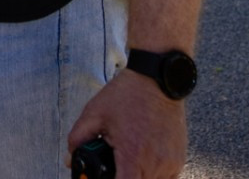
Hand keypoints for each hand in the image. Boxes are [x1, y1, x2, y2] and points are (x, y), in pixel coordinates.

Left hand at [68, 69, 187, 178]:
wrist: (156, 79)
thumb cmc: (125, 95)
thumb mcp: (94, 113)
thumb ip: (78, 139)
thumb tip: (70, 160)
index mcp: (132, 154)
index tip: (104, 176)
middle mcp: (154, 163)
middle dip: (122, 177)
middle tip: (113, 165)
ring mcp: (170, 163)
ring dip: (138, 176)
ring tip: (128, 159)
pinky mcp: (178, 160)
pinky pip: (165, 178)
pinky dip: (152, 174)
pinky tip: (142, 159)